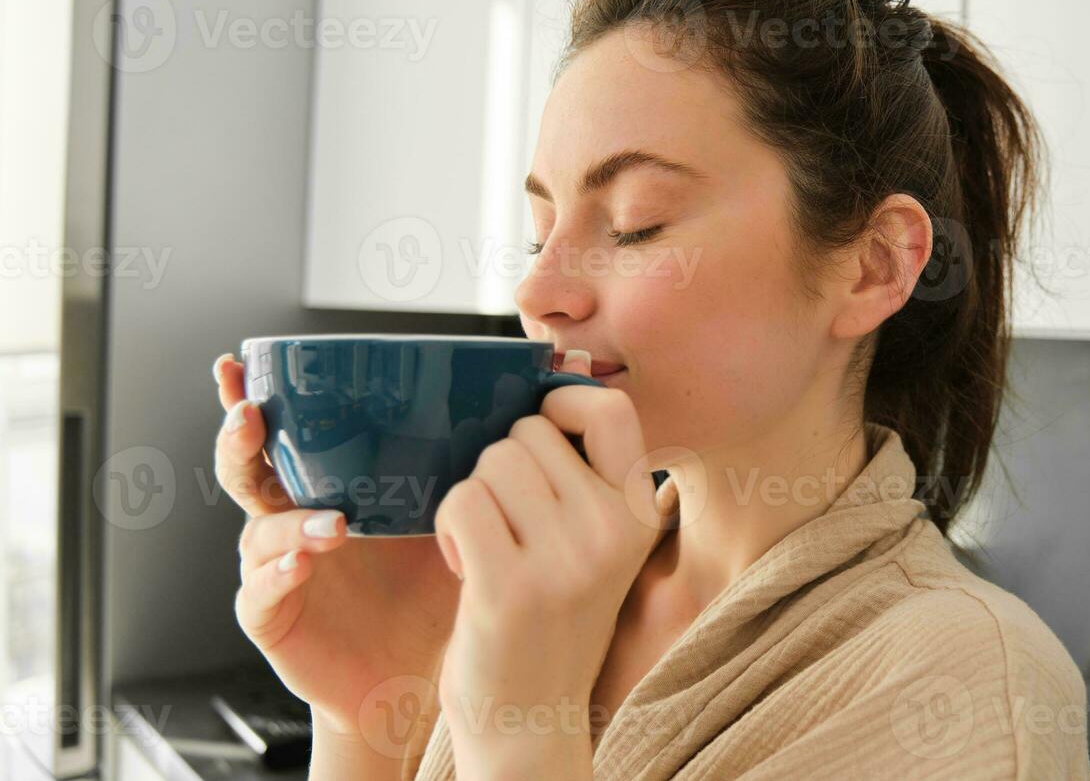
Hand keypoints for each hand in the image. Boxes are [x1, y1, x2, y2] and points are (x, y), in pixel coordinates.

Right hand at [213, 354, 461, 756]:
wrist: (418, 677)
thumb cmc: (435, 586)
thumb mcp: (459, 511)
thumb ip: (481, 449)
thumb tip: (549, 371)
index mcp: (327, 484)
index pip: (283, 430)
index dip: (256, 395)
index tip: (242, 361)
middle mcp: (291, 518)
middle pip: (246, 467)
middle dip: (240, 436)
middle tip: (251, 414)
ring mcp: (274, 567)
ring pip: (257, 530)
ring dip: (287, 520)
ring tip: (331, 523)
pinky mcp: (273, 617)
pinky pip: (261, 593)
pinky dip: (279, 575)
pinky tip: (304, 563)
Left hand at [432, 351, 666, 777]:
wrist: (529, 719)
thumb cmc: (549, 617)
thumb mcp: (592, 542)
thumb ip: (582, 473)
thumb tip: (553, 373)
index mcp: (638, 514)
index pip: (611, 408)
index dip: (563, 401)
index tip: (541, 433)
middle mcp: (612, 532)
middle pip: (528, 433)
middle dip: (502, 465)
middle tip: (508, 524)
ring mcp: (564, 560)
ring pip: (491, 461)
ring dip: (472, 496)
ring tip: (488, 548)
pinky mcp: (509, 587)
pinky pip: (462, 499)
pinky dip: (449, 525)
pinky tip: (466, 564)